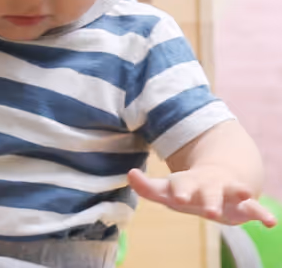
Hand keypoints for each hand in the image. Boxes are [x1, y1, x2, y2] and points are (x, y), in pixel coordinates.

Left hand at [128, 166, 276, 225]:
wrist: (218, 178)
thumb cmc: (187, 189)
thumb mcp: (167, 190)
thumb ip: (147, 187)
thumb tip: (130, 174)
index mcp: (189, 182)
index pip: (182, 185)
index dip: (180, 190)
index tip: (178, 196)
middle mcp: (209, 185)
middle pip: (210, 192)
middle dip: (210, 200)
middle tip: (210, 212)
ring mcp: (228, 192)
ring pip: (236, 192)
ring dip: (240, 195)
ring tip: (247, 197)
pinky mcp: (244, 203)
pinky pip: (257, 208)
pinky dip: (264, 214)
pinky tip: (272, 223)